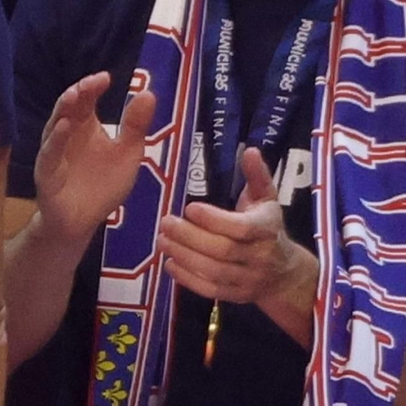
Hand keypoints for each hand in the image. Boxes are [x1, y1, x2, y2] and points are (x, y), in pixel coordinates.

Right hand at [34, 71, 155, 243]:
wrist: (82, 221)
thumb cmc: (102, 185)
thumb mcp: (127, 153)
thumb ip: (135, 126)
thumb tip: (148, 93)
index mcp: (85, 125)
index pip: (87, 99)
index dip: (94, 86)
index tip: (106, 77)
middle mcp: (67, 133)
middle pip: (70, 106)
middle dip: (79, 92)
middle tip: (92, 82)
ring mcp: (54, 150)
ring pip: (55, 124)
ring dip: (63, 109)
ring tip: (74, 95)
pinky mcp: (47, 170)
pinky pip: (50, 152)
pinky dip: (56, 139)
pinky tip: (64, 126)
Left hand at [159, 147, 311, 306]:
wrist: (286, 274)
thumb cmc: (270, 229)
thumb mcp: (267, 200)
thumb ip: (257, 176)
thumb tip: (250, 151)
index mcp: (267, 230)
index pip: (241, 228)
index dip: (213, 219)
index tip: (189, 208)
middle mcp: (260, 257)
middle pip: (222, 251)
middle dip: (189, 237)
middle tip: (165, 223)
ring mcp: (249, 279)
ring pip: (214, 271)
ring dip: (183, 256)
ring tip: (161, 240)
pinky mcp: (237, 296)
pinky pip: (210, 290)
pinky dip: (187, 279)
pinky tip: (169, 263)